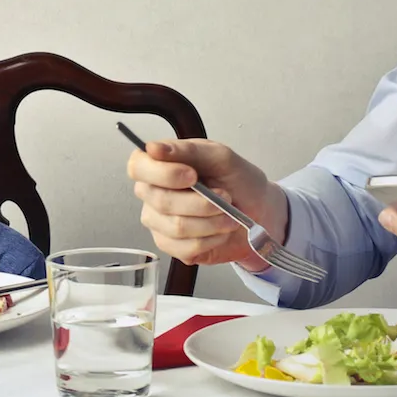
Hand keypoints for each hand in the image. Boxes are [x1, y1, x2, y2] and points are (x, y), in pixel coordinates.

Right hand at [127, 138, 288, 270]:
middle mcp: (152, 193)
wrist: (259, 211)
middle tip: (225, 196)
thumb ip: (188, 150)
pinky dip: (212, 239)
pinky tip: (220, 231)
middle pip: (161, 201)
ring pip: (177, 227)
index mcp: (159, 165)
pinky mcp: (171, 246)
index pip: (138, 167)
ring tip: (229, 215)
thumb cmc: (238, 180)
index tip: (192, 176)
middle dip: (202, 202)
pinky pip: (186, 248)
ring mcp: (159, 222)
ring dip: (212, 222)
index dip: (161, 174)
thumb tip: (154, 148)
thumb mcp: (221, 156)